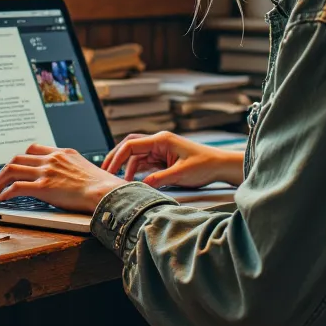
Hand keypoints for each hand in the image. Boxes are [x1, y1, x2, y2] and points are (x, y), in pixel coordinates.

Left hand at [0, 144, 122, 215]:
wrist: (107, 192)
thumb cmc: (102, 186)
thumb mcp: (86, 168)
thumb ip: (73, 168)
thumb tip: (71, 178)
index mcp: (62, 153)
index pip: (34, 149)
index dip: (21, 158)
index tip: (15, 167)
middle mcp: (52, 159)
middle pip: (18, 158)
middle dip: (4, 170)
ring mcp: (47, 172)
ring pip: (12, 170)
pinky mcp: (44, 187)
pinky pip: (16, 187)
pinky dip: (5, 192)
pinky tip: (2, 198)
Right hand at [102, 132, 243, 188]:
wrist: (220, 166)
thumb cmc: (204, 165)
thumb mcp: (180, 174)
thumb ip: (159, 179)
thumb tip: (141, 185)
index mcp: (161, 140)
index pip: (131, 145)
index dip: (118, 158)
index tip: (109, 171)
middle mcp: (159, 142)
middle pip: (130, 146)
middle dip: (117, 158)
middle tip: (105, 171)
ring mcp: (161, 150)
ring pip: (137, 156)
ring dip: (127, 166)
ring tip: (118, 181)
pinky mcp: (164, 159)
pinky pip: (145, 163)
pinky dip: (136, 170)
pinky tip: (131, 180)